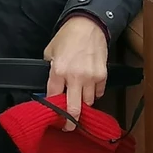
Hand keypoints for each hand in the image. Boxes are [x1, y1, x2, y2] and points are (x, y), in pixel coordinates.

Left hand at [42, 15, 109, 129]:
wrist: (88, 25)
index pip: (53, 98)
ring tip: (78, 104)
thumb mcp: (50, 52)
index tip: (53, 116)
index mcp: (58, 71)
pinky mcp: (102, 76)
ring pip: (88, 103)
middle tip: (68, 127)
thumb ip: (49, 70)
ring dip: (83, 105)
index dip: (52, 109)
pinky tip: (88, 88)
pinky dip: (93, 93)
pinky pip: (98, 93)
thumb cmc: (66, 37)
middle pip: (74, 110)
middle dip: (70, 123)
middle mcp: (75, 77)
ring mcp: (90, 78)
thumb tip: (51, 87)